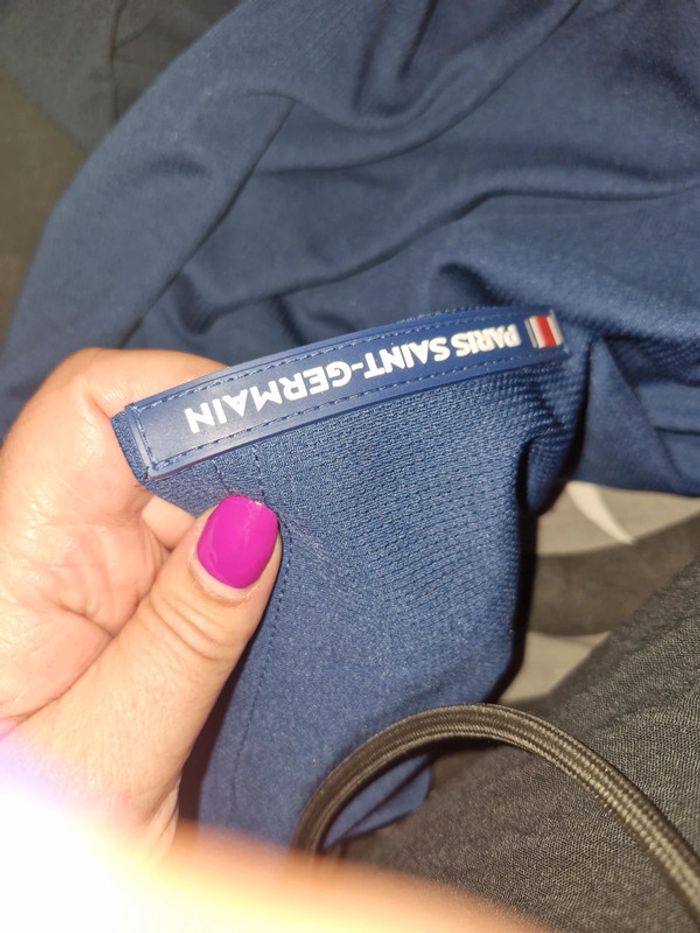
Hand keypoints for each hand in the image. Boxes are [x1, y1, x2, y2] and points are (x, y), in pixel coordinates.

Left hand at [0, 348, 280, 851]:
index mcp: (18, 556)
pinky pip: (215, 545)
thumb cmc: (37, 833)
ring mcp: (111, 570)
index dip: (180, 392)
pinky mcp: (149, 600)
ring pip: (199, 488)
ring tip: (327, 546)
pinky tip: (303, 581)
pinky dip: (263, 553)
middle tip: (329, 492)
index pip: (92, 409)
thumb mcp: (110, 751)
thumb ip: (182, 637)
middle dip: (248, 452)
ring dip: (265, 506)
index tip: (273, 425)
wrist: (30, 888)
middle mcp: (64, 545)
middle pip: (159, 439)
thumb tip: (254, 524)